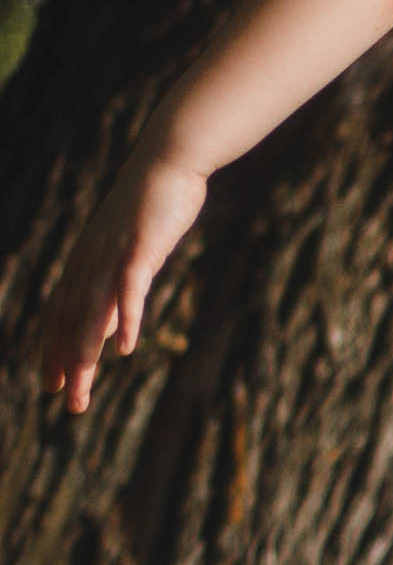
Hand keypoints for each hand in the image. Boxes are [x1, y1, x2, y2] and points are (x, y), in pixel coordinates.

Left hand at [41, 139, 209, 411]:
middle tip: (68, 402)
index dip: (54, 350)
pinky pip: (129, 290)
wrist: (167, 161)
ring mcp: (113, 255)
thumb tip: (107, 325)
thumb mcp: (130, 253)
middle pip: (73, 322)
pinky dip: (126, 319)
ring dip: (86, 355)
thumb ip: (116, 287)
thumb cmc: (153, 206)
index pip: (61, 313)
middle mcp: (90, 261)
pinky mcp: (140, 248)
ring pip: (93, 313)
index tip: (52, 384)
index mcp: (85, 262)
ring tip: (82, 390)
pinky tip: (124, 349)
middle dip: (68, 364)